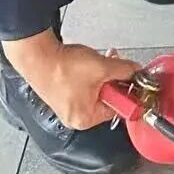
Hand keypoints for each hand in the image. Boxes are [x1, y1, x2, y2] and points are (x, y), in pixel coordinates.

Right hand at [0, 30, 141, 129]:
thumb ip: (126, 70)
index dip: (127, 91)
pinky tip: (85, 61)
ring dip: (101, 73)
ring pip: (95, 88)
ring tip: (96, 61)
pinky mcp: (60, 92)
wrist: (37, 55)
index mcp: (86, 118)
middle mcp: (75, 116)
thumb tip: (136, 71)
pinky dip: (88, 72)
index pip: (118, 108)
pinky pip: (83, 85)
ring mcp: (66, 105)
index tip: (131, 79)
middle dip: (112, 78)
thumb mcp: (103, 68)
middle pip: (107, 98)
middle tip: (111, 65)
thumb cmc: (61, 67)